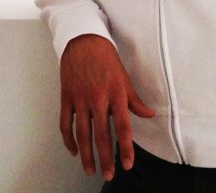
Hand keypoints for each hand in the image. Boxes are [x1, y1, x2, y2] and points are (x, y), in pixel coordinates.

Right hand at [59, 34, 155, 180]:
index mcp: (115, 94)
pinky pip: (65, 123)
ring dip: (86, 154)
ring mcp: (80, 98)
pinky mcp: (66, 97)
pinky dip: (68, 139)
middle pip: (102, 135)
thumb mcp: (124, 78)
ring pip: (82, 133)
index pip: (123, 127)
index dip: (126, 148)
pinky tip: (74, 151)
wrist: (83, 40)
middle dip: (105, 158)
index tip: (128, 164)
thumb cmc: (106, 58)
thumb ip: (135, 100)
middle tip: (109, 175)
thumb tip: (150, 114)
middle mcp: (97, 98)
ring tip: (90, 169)